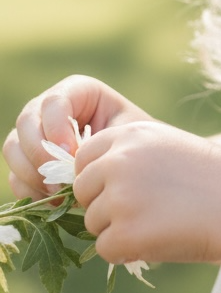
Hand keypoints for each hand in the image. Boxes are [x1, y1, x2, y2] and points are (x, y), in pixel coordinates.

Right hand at [3, 75, 152, 199]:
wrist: (134, 163)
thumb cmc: (133, 141)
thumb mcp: (125, 133)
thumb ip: (101, 141)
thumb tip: (71, 161)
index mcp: (77, 91)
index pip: (53, 102)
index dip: (56, 128)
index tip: (72, 154)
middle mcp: (49, 108)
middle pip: (26, 123)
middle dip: (39, 153)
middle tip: (60, 179)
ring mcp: (35, 134)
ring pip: (14, 148)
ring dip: (31, 173)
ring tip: (58, 192)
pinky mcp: (28, 161)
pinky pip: (15, 174)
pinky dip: (29, 190)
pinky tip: (53, 201)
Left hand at [73, 121, 220, 265]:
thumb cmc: (210, 177)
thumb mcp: (167, 146)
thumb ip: (127, 155)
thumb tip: (87, 181)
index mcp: (129, 133)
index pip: (83, 158)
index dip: (99, 178)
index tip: (125, 188)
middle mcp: (118, 160)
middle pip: (82, 190)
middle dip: (103, 204)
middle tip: (143, 210)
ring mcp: (119, 196)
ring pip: (93, 222)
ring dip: (117, 228)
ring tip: (159, 222)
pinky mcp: (124, 232)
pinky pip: (105, 249)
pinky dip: (127, 251)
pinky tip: (159, 238)